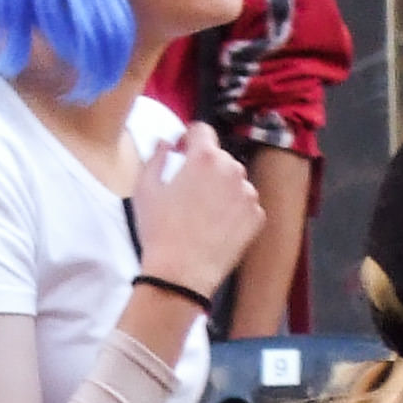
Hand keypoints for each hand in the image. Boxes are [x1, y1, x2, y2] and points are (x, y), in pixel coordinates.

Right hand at [133, 122, 263, 298]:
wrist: (181, 273)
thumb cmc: (159, 231)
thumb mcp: (145, 188)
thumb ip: (156, 156)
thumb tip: (166, 143)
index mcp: (204, 157)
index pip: (202, 129)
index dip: (189, 137)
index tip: (182, 151)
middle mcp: (232, 169)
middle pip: (219, 157)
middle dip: (205, 167)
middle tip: (188, 190)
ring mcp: (248, 194)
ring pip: (234, 181)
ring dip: (221, 188)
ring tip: (202, 212)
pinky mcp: (257, 216)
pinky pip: (245, 204)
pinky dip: (233, 210)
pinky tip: (215, 226)